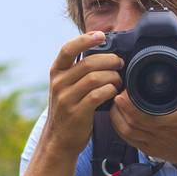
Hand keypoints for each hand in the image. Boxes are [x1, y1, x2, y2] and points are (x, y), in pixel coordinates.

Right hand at [43, 32, 121, 156]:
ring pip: (95, 78)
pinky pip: (97, 95)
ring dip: (112, 77)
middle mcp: (58, 83)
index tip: (101, 35)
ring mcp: (66, 98)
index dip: (85, 39)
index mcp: (56, 72)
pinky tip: (114, 92)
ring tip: (118, 80)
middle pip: (88, 63)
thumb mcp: (66, 86)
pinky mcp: (76, 113)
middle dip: (109, 61)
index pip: (68, 49)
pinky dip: (110, 91)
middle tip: (120, 64)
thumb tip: (104, 52)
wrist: (58, 140)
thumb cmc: (69, 109)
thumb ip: (78, 70)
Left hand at [108, 49, 176, 169]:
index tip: (124, 89)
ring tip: (117, 103)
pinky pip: (130, 141)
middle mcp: (163, 133)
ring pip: (126, 132)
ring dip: (117, 117)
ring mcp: (156, 144)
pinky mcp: (153, 151)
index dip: (128, 102)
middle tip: (119, 92)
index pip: (143, 113)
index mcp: (176, 118)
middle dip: (119, 106)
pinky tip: (121, 118)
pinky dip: (121, 129)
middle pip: (129, 122)